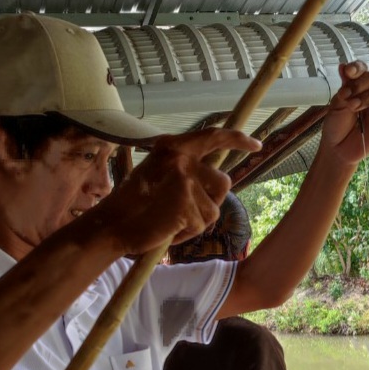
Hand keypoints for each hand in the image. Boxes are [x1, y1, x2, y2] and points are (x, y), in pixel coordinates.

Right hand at [95, 129, 260, 255]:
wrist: (112, 225)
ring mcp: (184, 179)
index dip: (238, 140)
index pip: (213, 136)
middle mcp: (181, 159)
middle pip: (223, 182)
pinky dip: (187, 233)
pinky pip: (201, 224)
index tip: (256, 145)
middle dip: (212, 202)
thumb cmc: (135, 204)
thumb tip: (217, 174)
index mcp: (174, 147)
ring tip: (171, 220)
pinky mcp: (185, 202)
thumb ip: (184, 167)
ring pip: (214, 208)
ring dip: (196, 221)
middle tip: (185, 211)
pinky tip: (167, 229)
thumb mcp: (158, 173)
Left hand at [318, 61, 368, 165]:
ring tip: (354, 107)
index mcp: (358, 86)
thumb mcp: (337, 104)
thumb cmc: (336, 126)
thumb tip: (343, 65)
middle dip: (361, 84)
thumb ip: (344, 86)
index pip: (363, 69)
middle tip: (348, 96)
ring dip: (368, 97)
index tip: (348, 72)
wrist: (338, 148)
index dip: (357, 67)